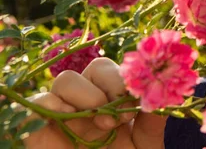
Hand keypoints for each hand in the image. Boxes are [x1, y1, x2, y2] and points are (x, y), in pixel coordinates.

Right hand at [23, 58, 165, 148]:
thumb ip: (153, 121)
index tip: (134, 106)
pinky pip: (37, 102)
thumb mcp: (145, 145)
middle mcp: (89, 100)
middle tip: (118, 119)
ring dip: (85, 95)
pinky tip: (69, 118)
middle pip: (95, 68)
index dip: (127, 81)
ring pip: (66, 80)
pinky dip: (52, 104)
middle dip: (110, 87)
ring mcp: (62, 112)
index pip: (121, 70)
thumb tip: (165, 93)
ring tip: (100, 126)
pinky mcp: (37, 127)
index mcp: (115, 99)